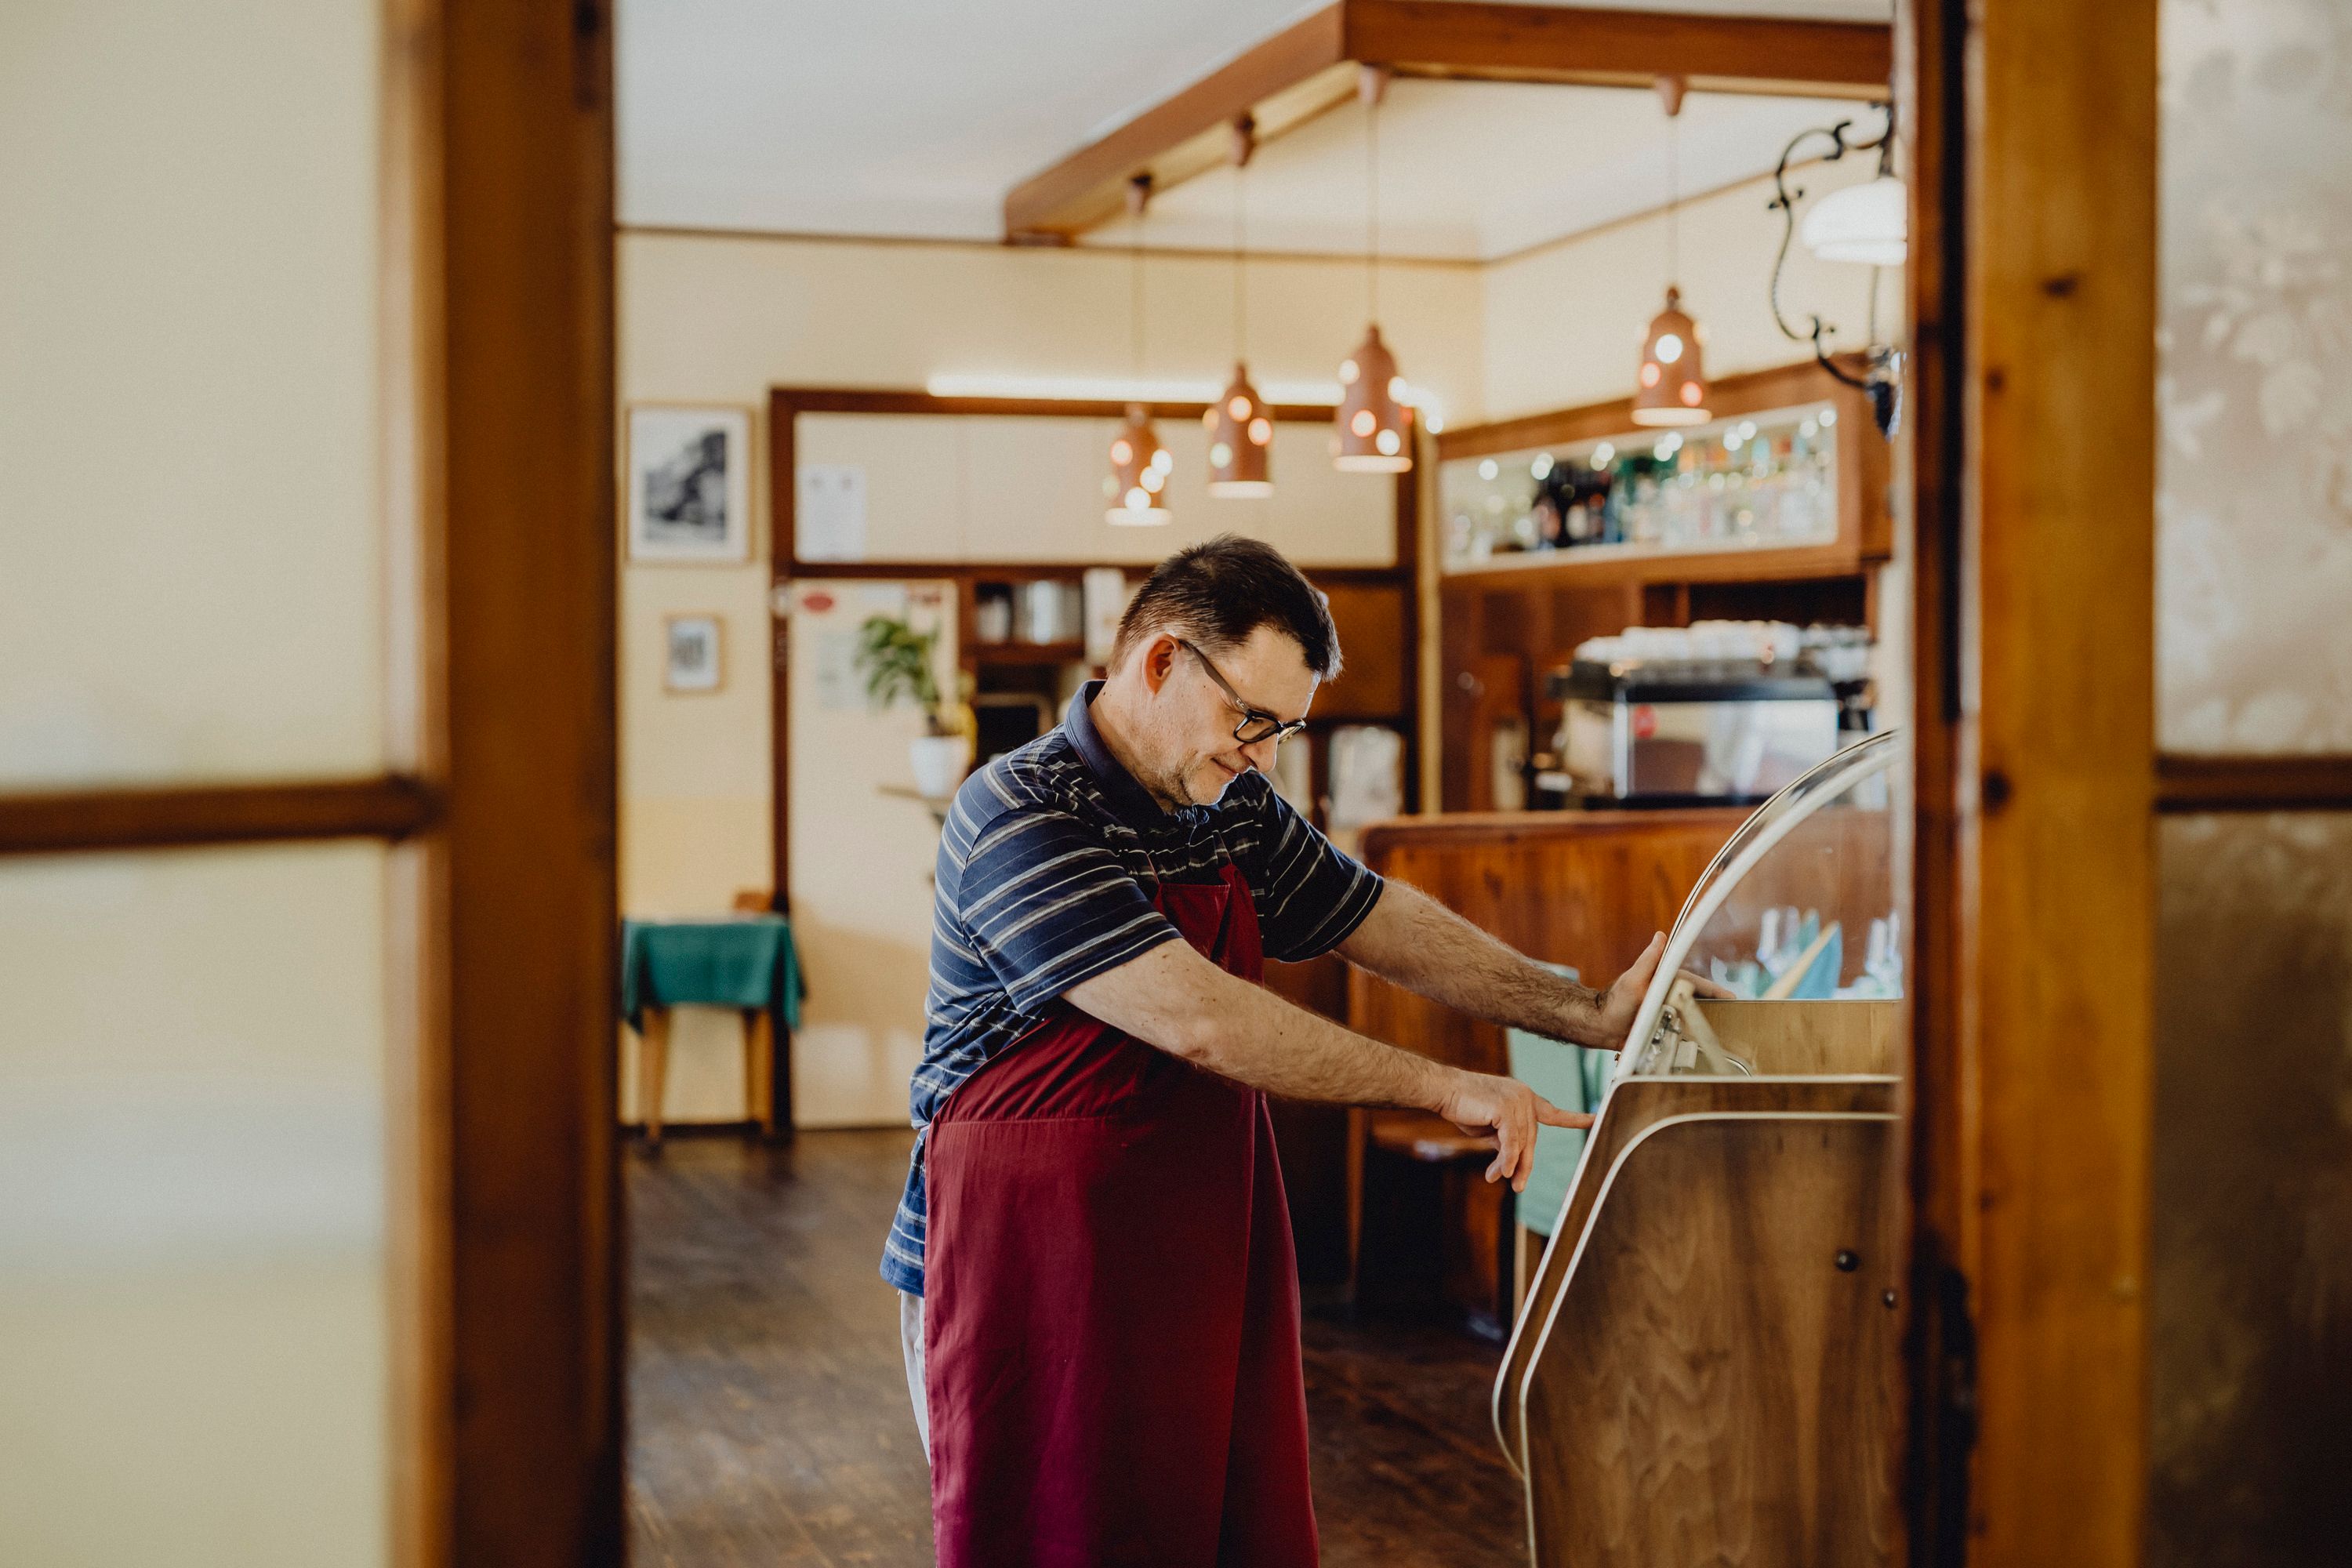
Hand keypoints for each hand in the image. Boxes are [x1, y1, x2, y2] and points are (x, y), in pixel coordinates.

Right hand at [1434, 1070, 1592, 1191]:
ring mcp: (1517, 1100)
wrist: (1443, 1090)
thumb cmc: (1464, 1105)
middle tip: (1518, 1186)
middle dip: (1525, 1164)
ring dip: (1510, 1165)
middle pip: (1532, 1138)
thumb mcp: (1491, 1126)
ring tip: (1498, 1179)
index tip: (1595, 1119)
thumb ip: (1507, 1139)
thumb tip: (1512, 1165)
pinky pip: (1511, 1142)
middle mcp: (1525, 1096)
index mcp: (1524, 1097)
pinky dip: (1508, 1159)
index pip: (1553, 1112)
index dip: (1574, 1119)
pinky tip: (1503, 1172)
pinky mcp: (1505, 1108)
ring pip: (1521, 1143)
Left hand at [1585, 932, 1733, 1050]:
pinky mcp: (1663, 1029)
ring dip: (1707, 1024)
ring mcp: (1667, 1012)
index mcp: (1667, 981)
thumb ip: (1649, 959)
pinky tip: (1704, 1047)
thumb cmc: (1616, 1002)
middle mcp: (1669, 996)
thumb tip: (1660, 936)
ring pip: (1693, 1017)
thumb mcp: (1634, 979)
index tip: (1732, 998)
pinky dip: (1693, 1038)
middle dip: (1718, 1007)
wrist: (1601, 1026)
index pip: (1697, 985)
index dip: (1716, 991)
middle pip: (1699, 1001)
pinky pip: (1682, 1033)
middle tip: (1736, 1018)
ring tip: (1726, 1034)